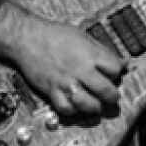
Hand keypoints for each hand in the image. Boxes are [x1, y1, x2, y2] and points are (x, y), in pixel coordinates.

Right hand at [0, 1, 122, 115]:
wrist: (27, 38)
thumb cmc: (53, 34)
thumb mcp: (82, 36)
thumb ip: (101, 50)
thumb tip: (119, 62)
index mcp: (90, 54)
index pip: (115, 69)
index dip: (116, 73)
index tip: (113, 74)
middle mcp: (80, 69)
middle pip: (106, 91)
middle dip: (112, 97)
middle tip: (111, 97)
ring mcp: (66, 82)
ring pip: (88, 104)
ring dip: (95, 107)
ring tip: (96, 105)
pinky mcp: (52, 90)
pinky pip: (66, 109)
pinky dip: (72, 110)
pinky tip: (75, 105)